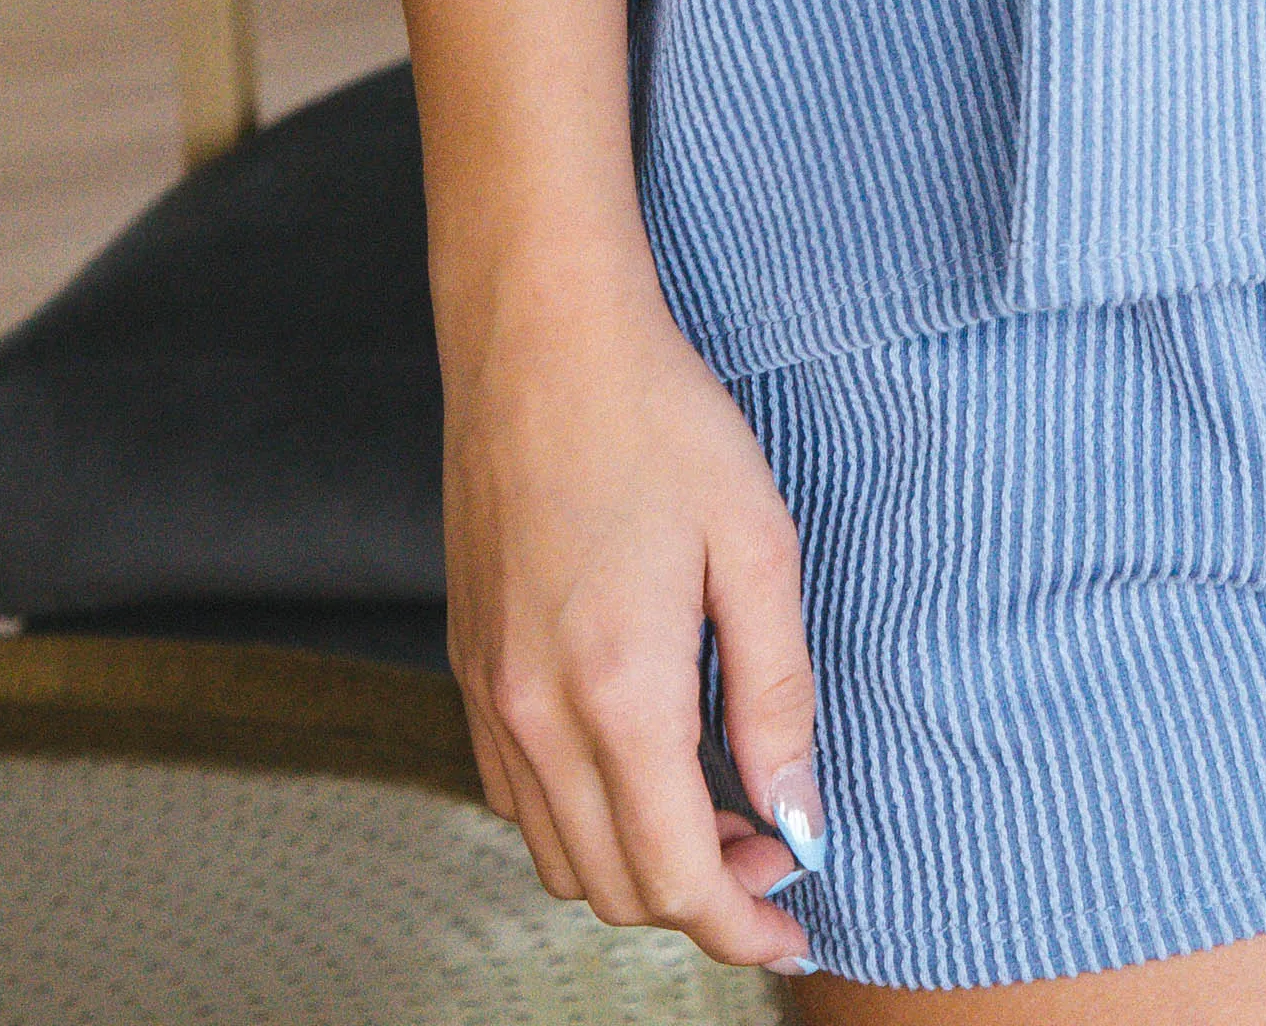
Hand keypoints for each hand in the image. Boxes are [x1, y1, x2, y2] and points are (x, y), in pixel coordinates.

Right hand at [442, 252, 823, 978]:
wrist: (539, 336)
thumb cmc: (657, 417)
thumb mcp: (756, 543)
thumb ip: (777, 693)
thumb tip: (798, 815)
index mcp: (617, 691)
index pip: (676, 877)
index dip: (743, 926)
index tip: (796, 930)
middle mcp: (534, 714)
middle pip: (613, 886)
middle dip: (700, 899)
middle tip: (774, 847)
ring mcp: (487, 695)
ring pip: (558, 854)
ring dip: (639, 863)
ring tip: (719, 806)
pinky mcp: (468, 667)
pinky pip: (519, 797)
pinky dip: (582, 817)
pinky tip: (643, 759)